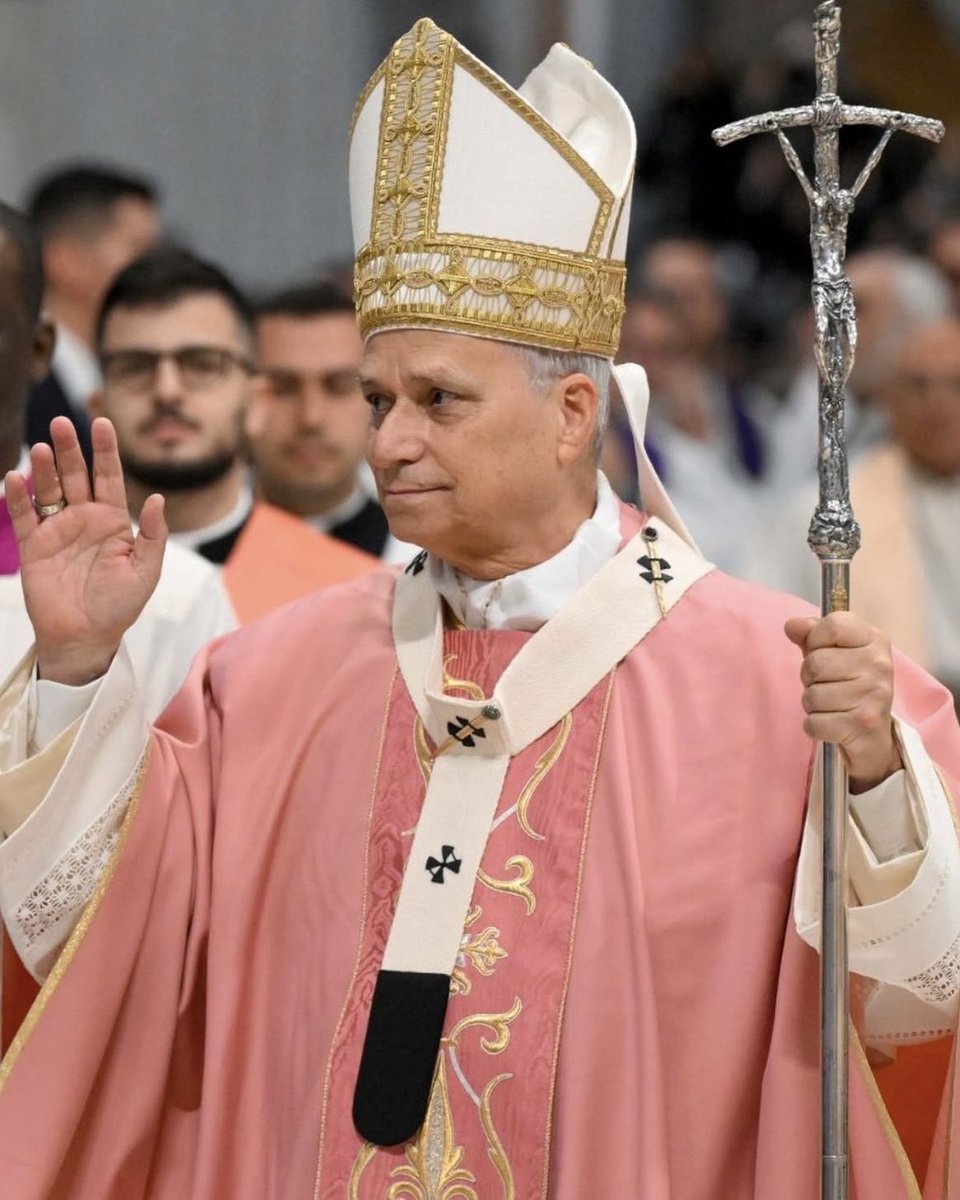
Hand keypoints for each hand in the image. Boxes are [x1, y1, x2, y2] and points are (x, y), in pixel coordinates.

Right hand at [4, 416, 166, 684]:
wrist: (86, 637)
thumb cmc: (119, 606)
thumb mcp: (145, 571)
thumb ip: (153, 535)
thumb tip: (158, 498)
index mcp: (114, 521)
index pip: (110, 477)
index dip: (106, 450)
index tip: (102, 422)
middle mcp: (85, 519)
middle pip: (77, 475)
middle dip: (70, 448)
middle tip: (61, 422)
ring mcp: (58, 529)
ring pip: (50, 489)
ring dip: (45, 467)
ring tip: (40, 447)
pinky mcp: (34, 545)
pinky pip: (25, 515)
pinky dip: (19, 496)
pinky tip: (16, 476)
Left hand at [785, 612, 901, 792]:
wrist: (874, 736)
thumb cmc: (849, 686)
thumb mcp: (834, 653)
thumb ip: (812, 635)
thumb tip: (792, 625)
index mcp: (874, 640)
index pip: (833, 625)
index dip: (815, 639)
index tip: (822, 651)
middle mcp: (879, 665)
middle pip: (815, 662)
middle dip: (810, 677)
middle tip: (827, 685)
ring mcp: (873, 695)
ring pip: (812, 694)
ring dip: (812, 704)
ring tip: (831, 706)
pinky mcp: (862, 724)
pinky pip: (814, 722)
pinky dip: (814, 726)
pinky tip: (832, 723)